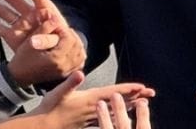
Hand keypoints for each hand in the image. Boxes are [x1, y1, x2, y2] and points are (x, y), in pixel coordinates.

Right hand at [0, 0, 73, 53]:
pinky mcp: (11, 36)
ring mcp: (19, 26)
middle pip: (17, 2)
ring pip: (4, 11)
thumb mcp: (61, 40)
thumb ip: (51, 32)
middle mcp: (30, 17)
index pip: (40, 0)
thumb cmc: (62, 46)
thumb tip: (49, 21)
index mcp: (44, 15)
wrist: (56, 60)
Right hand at [6, 7, 86, 85]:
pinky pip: (79, 63)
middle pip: (77, 45)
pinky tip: (69, 49)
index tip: (55, 28)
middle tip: (61, 31)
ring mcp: (65, 72)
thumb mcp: (31, 42)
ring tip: (65, 38)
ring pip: (80, 54)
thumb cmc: (23, 59)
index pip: (69, 38)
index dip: (63, 29)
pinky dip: (77, 54)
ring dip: (75, 43)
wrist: (20, 77)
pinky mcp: (65, 74)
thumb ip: (44, 28)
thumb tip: (55, 17)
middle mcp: (63, 66)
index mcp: (55, 59)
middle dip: (70, 35)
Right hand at [14, 71, 153, 128]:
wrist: (44, 127)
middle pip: (119, 101)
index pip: (113, 92)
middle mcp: (94, 108)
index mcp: (89, 99)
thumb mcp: (58, 92)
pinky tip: (123, 117)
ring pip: (115, 111)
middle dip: (135, 96)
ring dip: (129, 105)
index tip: (142, 87)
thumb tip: (80, 73)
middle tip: (151, 93)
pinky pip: (107, 118)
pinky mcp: (88, 123)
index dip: (128, 89)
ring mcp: (92, 117)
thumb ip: (70, 83)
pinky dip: (117, 115)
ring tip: (143, 102)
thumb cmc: (49, 108)